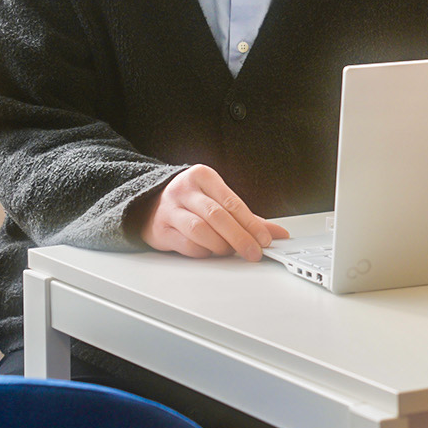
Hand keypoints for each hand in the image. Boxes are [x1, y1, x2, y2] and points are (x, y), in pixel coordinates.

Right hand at [140, 164, 287, 261]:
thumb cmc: (191, 202)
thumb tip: (277, 233)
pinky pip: (187, 244)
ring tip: (229, 250)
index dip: (251, 224)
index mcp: (203, 176)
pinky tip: (209, 251)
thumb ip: (247, 217)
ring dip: (220, 245)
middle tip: (253, 252)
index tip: (265, 239)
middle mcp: (185, 189)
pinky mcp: (160, 229)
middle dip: (240, 237)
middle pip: (218, 216)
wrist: (149, 205)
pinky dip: (203, 251)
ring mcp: (170, 208)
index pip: (232, 202)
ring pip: (200, 230)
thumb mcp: (217, 200)